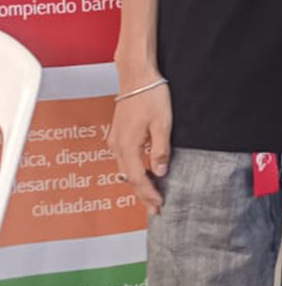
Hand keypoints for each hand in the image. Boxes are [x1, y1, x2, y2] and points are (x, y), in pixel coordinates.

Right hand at [110, 82, 170, 214]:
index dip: (148, 194)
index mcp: (127, 146)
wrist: (137, 76)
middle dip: (142, 194)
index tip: (159, 204)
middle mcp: (117, 146)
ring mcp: (115, 140)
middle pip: (129, 177)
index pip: (137, 178)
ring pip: (125, 169)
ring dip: (138, 183)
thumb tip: (160, 172)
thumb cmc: (150, 96)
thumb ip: (161, 149)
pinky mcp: (118, 134)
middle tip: (155, 209)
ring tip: (151, 195)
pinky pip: (125, 159)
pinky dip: (134, 170)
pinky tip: (143, 174)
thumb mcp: (163, 124)